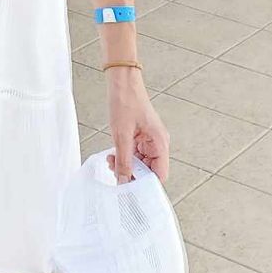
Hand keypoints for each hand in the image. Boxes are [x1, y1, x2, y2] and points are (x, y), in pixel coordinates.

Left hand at [105, 67, 169, 183]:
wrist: (122, 82)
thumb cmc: (126, 101)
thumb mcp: (122, 135)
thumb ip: (123, 161)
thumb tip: (123, 181)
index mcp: (160, 143)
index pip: (159, 175)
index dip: (146, 185)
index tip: (131, 190)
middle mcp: (157, 143)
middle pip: (149, 171)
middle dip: (132, 174)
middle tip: (115, 173)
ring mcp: (148, 141)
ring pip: (140, 164)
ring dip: (126, 166)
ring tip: (111, 161)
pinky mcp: (140, 138)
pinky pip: (134, 154)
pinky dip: (124, 157)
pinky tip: (113, 155)